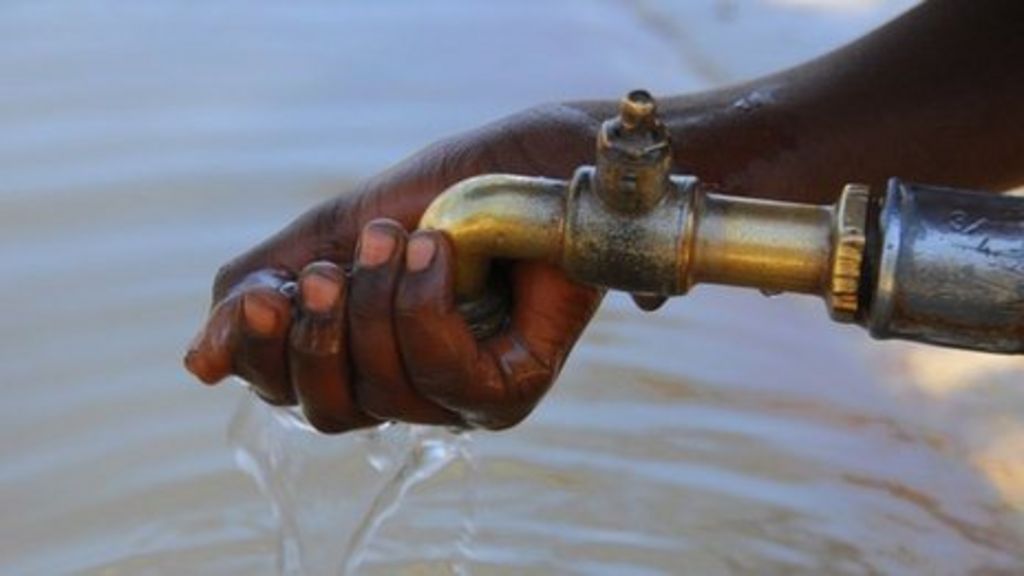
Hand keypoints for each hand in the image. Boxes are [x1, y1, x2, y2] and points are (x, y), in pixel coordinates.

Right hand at [184, 104, 604, 431]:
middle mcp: (404, 389)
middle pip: (326, 412)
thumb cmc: (438, 197)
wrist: (528, 162)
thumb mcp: (331, 235)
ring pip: (384, 393)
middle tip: (330, 270)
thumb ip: (262, 294)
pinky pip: (445, 381)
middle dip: (318, 337)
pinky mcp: (508, 392)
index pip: (283, 390)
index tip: (268, 291)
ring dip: (378, 305)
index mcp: (355, 355)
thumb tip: (197, 368)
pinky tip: (437, 254)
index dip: (262, 350)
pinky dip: (426, 308)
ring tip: (398, 238)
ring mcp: (457, 399)